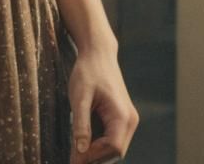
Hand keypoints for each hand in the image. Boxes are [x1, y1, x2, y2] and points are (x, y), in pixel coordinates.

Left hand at [68, 43, 138, 163]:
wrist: (98, 52)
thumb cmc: (88, 70)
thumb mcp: (80, 96)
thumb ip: (80, 124)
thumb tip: (81, 152)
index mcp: (122, 115)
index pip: (113, 148)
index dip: (94, 156)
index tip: (74, 158)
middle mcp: (130, 120)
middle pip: (116, 151)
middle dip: (95, 157)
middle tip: (73, 158)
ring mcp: (128, 118)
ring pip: (115, 147)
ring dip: (98, 152)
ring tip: (76, 152)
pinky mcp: (122, 117)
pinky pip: (113, 137)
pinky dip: (100, 144)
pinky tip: (84, 142)